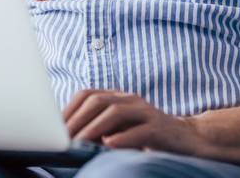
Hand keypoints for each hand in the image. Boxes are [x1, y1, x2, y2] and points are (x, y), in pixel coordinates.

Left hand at [64, 90, 200, 153]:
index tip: (54, 126)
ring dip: (94, 127)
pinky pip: (139, 131)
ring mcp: (145, 111)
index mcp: (118, 97)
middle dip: (77, 118)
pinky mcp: (159, 128)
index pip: (87, 95)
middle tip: (63, 137)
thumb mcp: (120, 127)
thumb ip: (99, 126)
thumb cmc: (146, 135)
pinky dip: (122, 138)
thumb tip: (68, 135)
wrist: (186, 138)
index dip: (69, 109)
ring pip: (115, 112)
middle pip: (98, 101)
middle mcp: (130, 100)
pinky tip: (108, 144)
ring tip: (80, 141)